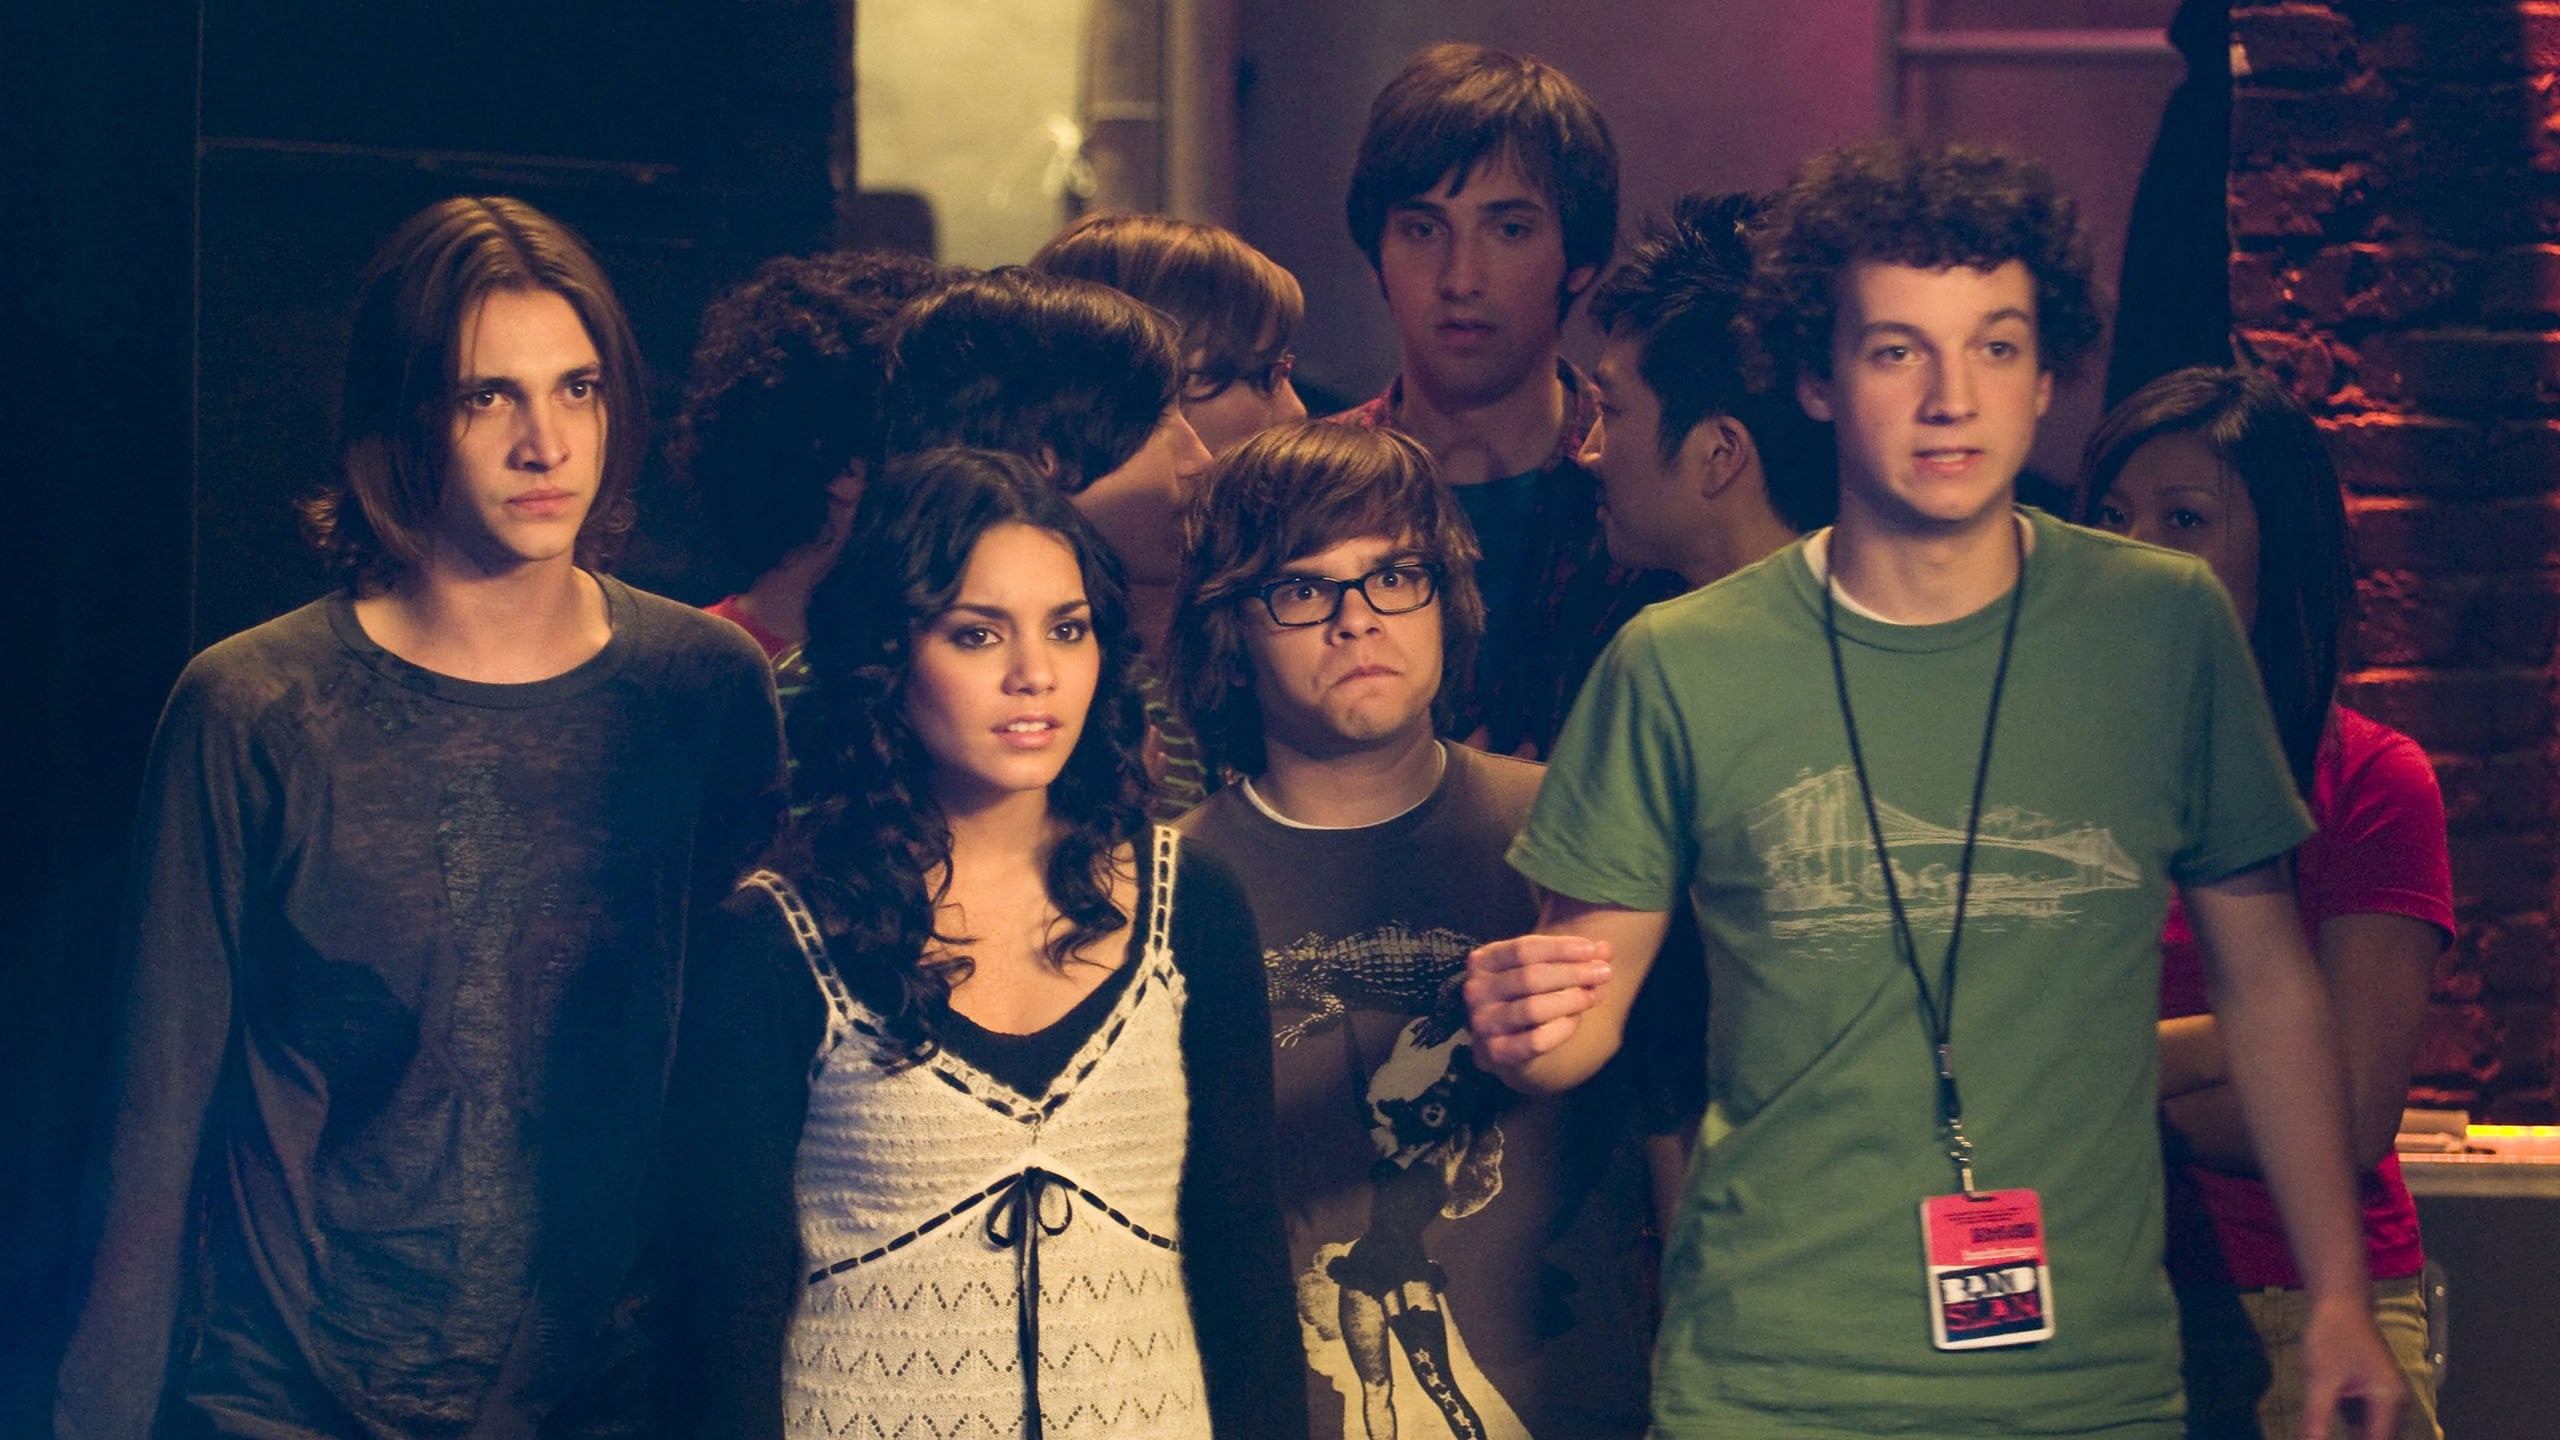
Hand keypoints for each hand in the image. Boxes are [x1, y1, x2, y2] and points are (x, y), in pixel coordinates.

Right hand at [1463, 934, 1611, 1069]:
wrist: (1507, 1042)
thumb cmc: (1526, 995)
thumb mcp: (1543, 969)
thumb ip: (1574, 958)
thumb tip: (1605, 948)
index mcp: (1482, 961)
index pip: (1523, 949)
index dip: (1561, 948)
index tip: (1593, 949)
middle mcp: (1475, 991)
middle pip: (1530, 977)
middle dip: (1573, 973)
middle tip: (1605, 972)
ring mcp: (1481, 1023)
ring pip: (1533, 1009)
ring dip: (1571, 1000)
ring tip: (1596, 994)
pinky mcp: (1493, 1053)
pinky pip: (1535, 1041)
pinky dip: (1561, 1029)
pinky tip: (1576, 1020)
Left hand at [2298, 1293, 2408, 1438]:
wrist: (2340, 1302)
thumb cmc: (2332, 1335)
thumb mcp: (2320, 1379)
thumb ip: (2317, 1418)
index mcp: (2389, 1401)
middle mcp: (2395, 1404)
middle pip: (2379, 1439)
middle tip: (2320, 1438)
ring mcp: (2387, 1399)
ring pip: (2373, 1434)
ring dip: (2355, 1439)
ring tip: (2322, 1434)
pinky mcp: (2375, 1395)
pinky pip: (2367, 1423)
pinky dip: (2353, 1431)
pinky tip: (2326, 1431)